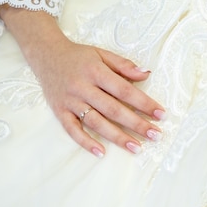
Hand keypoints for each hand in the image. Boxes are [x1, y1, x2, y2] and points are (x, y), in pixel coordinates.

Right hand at [0, 5, 164, 156]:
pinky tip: (101, 152)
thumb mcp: (102, 53)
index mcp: (95, 71)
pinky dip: (85, 142)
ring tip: (136, 148)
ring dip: (117, 137)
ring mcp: (70, 101)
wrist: (45, 54)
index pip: (124, 90)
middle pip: (113, 109)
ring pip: (96, 122)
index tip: (161, 114)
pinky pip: (72, 130)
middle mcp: (82, 87)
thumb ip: (124, 65)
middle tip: (155, 136)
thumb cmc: (78, 56)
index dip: (144, 103)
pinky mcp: (59, 111)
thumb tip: (147, 74)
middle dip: (136, 124)